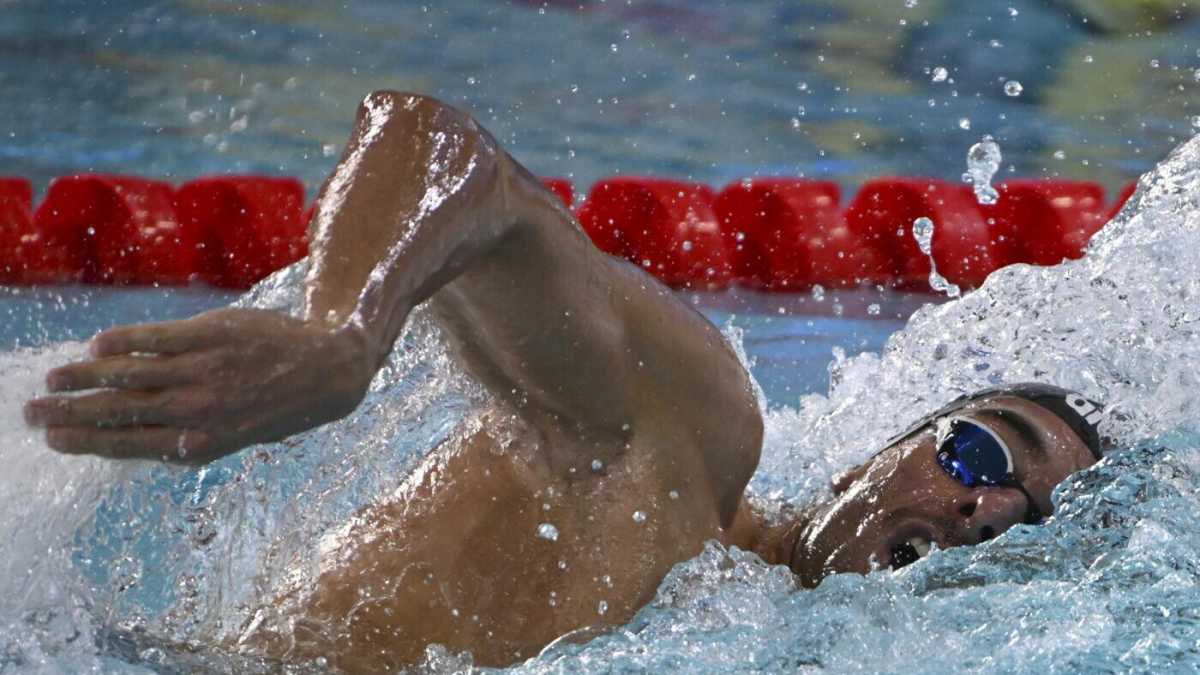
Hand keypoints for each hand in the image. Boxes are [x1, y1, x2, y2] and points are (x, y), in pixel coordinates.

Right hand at [24, 308, 374, 463]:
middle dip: (71, 413)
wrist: (330, 371)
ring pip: (130, 375)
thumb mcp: (234, 432)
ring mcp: (205, 372)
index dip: (87, 442)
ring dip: (86, 376)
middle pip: (120, 413)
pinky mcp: (213, 336)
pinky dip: (124, 342)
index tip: (53, 439)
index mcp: (203, 442)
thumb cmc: (277, 403)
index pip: (130, 444)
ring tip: (53, 377)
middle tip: (32, 412)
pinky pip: (157, 339)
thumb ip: (188, 434)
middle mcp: (199, 410)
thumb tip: (135, 431)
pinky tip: (97, 345)